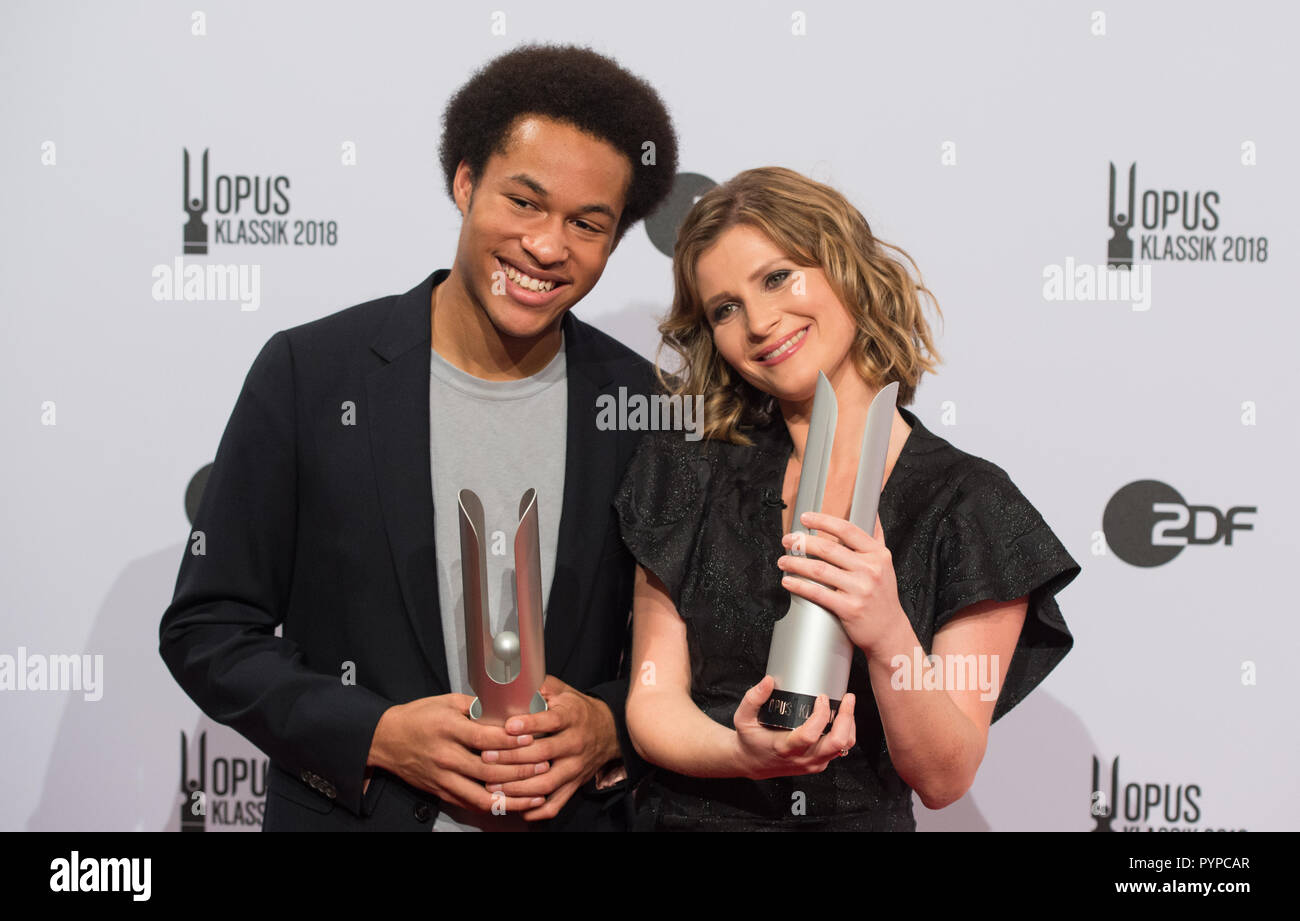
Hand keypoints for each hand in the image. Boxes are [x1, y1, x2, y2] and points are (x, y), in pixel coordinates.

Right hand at [368, 694, 551, 814]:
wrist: (386, 739)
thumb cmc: (417, 717)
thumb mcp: (445, 701)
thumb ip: (474, 706)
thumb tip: (504, 707)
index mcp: (448, 729)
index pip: (484, 739)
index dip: (511, 742)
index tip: (532, 740)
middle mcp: (446, 756)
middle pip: (488, 770)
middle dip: (520, 771)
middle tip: (544, 766)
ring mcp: (443, 777)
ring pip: (482, 795)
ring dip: (512, 797)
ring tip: (536, 794)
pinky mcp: (441, 791)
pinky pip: (471, 804)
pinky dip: (493, 806)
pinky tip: (512, 804)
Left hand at [478, 675, 619, 820]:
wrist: (608, 731)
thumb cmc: (577, 709)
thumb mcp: (563, 691)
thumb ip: (540, 686)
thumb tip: (512, 680)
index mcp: (572, 717)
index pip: (551, 721)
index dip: (529, 724)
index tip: (508, 726)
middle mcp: (575, 744)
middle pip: (543, 754)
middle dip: (512, 758)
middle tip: (485, 757)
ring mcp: (575, 768)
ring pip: (546, 783)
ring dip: (518, 787)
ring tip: (492, 786)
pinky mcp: (574, 785)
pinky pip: (557, 803)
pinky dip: (537, 810)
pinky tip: (517, 807)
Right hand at [731, 676, 856, 778]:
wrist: (752, 764)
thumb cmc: (750, 740)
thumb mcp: (743, 718)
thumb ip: (753, 698)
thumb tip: (768, 681)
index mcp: (784, 748)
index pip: (810, 735)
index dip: (820, 715)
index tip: (821, 697)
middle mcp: (802, 758)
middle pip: (837, 743)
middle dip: (847, 718)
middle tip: (847, 698)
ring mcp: (813, 763)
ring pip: (843, 747)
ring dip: (849, 725)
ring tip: (847, 705)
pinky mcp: (819, 763)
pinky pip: (840, 750)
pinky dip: (845, 732)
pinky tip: (841, 718)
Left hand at [778, 511, 908, 655]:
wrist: (889, 630)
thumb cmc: (883, 595)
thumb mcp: (884, 563)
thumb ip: (876, 537)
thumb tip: (871, 512)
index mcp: (878, 554)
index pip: (847, 530)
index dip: (823, 521)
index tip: (805, 517)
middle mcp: (870, 569)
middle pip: (828, 548)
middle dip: (802, 542)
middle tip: (787, 540)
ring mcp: (860, 589)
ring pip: (819, 570)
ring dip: (796, 563)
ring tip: (783, 561)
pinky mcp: (850, 608)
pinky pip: (818, 593)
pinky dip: (799, 586)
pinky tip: (788, 581)